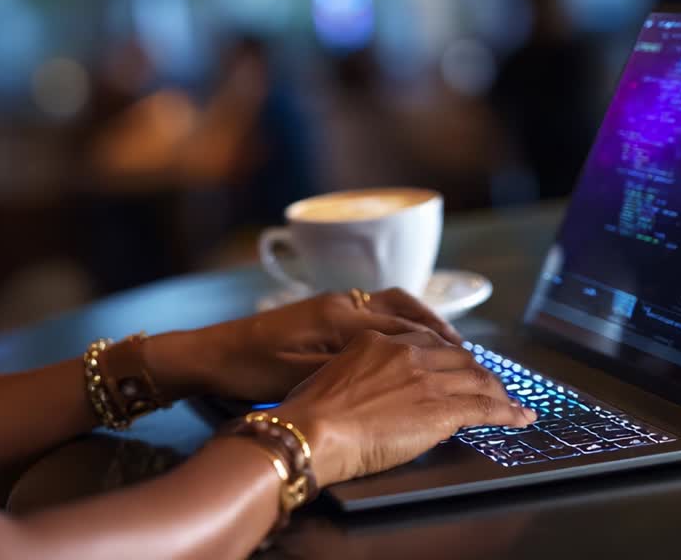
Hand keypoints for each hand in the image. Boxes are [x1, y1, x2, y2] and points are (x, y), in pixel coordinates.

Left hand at [188, 288, 464, 402]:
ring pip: (391, 305)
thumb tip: (399, 371)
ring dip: (421, 322)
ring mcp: (332, 304)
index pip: (403, 327)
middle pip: (404, 308)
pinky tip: (408, 342)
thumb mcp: (304, 376)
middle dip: (438, 328)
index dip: (437, 344)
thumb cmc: (252, 370)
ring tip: (446, 344)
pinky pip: (374, 310)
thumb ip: (351, 370)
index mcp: (339, 318)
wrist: (213, 354)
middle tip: (467, 352)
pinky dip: (399, 323)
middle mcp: (341, 303)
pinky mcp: (323, 312)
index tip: (466, 361)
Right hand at [275, 331, 535, 486]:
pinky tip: (521, 418)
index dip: (443, 353)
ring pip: (477, 378)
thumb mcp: (330, 378)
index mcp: (376, 341)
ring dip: (498, 391)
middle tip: (485, 383)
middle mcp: (406, 354)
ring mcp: (427, 380)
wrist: (313, 430)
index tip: (451, 362)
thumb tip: (366, 393)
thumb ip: (357, 377)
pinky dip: (509, 412)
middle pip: (456, 356)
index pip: (423, 341)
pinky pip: (486, 408)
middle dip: (475, 369)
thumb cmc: (306, 413)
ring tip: (509, 402)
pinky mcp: (442, 409)